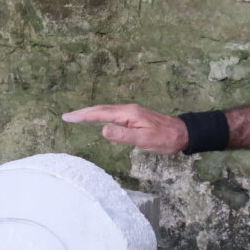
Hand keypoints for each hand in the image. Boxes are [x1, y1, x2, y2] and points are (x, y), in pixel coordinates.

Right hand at [62, 104, 188, 154]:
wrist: (182, 133)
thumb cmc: (165, 139)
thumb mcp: (144, 140)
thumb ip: (123, 135)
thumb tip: (102, 129)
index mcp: (128, 114)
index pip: (101, 114)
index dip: (83, 115)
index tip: (68, 117)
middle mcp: (128, 110)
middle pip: (101, 109)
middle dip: (83, 112)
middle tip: (67, 117)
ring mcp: (132, 112)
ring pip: (106, 111)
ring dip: (91, 113)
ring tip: (77, 117)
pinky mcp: (135, 116)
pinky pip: (113, 113)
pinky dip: (101, 115)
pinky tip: (98, 119)